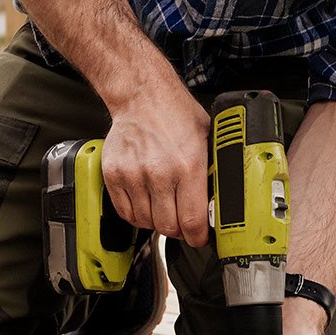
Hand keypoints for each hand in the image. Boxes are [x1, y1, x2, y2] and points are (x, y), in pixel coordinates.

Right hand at [101, 86, 210, 247]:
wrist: (142, 96)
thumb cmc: (175, 114)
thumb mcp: (207, 139)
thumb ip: (212, 171)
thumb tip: (221, 200)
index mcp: (187, 166)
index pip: (192, 221)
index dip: (197, 237)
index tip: (199, 238)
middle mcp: (159, 174)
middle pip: (168, 227)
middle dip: (178, 229)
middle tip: (182, 221)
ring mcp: (134, 175)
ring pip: (146, 223)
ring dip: (156, 222)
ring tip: (164, 208)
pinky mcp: (114, 175)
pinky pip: (125, 212)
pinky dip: (136, 214)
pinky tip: (146, 203)